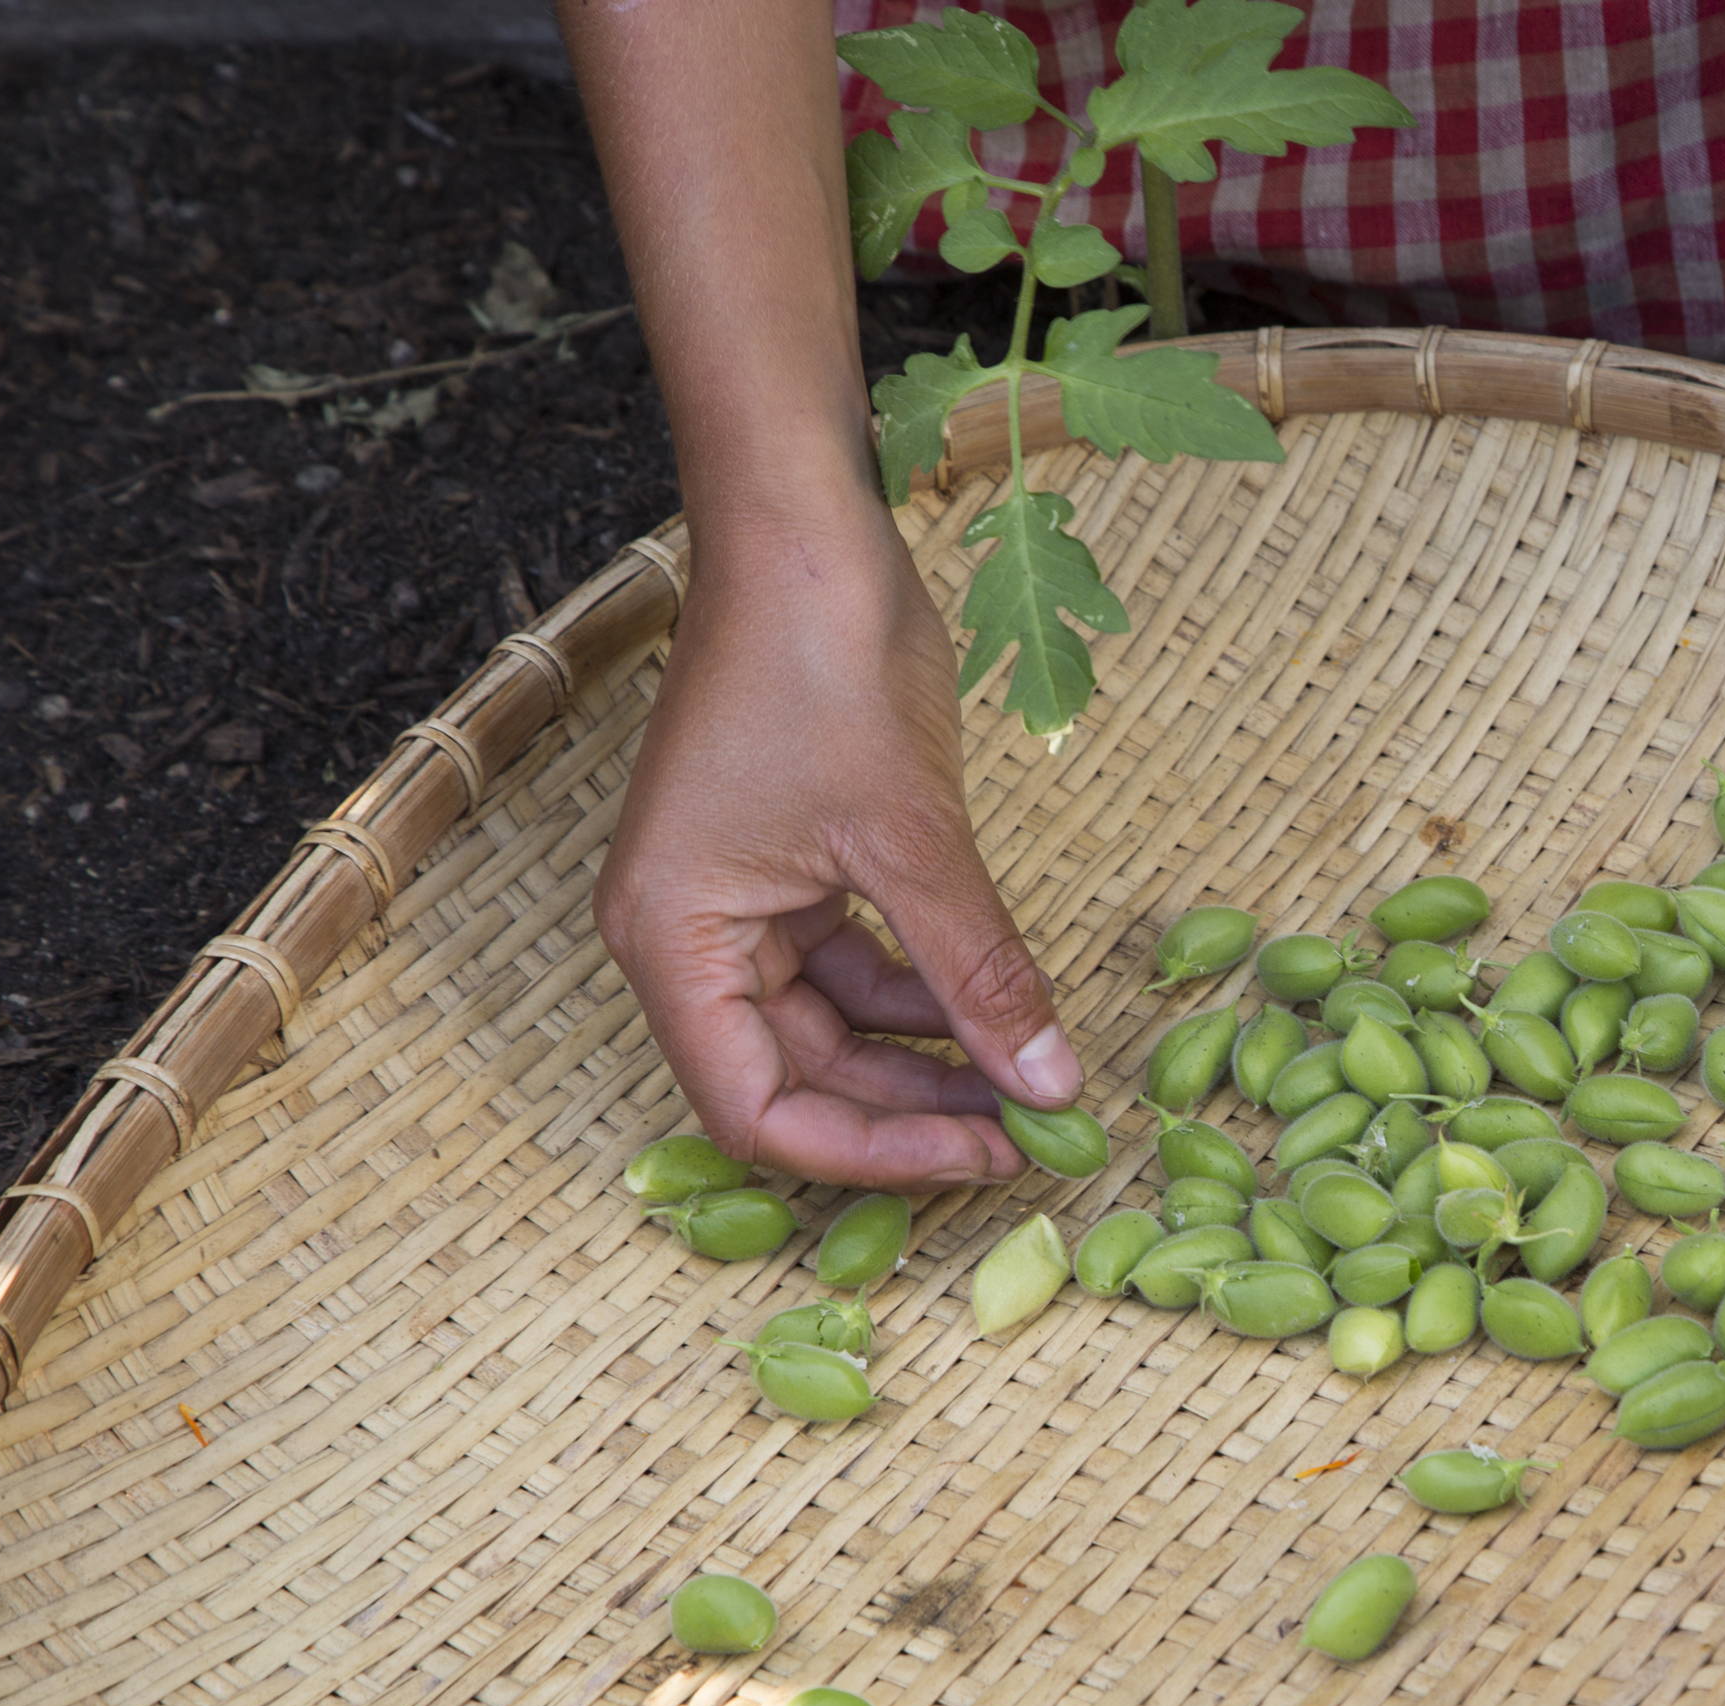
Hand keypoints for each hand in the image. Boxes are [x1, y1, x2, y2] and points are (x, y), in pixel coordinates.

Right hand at [593, 489, 1079, 1189]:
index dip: (873, 1154)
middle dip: (917, 1110)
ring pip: (835, 1028)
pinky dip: (925, 993)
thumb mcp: (912, 837)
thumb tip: (1052, 1084)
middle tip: (1037, 1131)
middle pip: (797, 1081)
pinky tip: (1001, 1009)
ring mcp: (735, 902)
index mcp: (673, 942)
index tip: (987, 1159)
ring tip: (1036, 1080)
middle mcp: (686, 937)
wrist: (806, 526)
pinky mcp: (787, 867)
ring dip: (930, 1058)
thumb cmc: (822, 663)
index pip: (757, 1112)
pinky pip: (853, 965)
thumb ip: (977, 971)